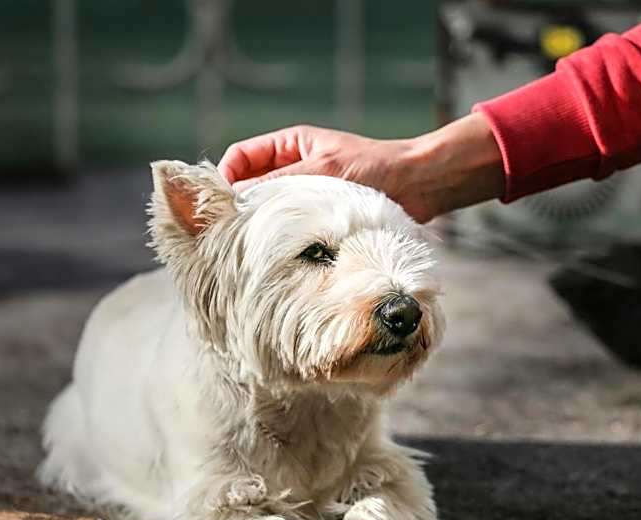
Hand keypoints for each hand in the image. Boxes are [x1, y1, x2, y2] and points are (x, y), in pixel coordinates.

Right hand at [217, 114, 504, 222]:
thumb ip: (279, 184)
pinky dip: (284, 238)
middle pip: (250, 188)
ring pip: (270, 210)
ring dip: (263, 226)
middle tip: (230, 234)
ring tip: (255, 246)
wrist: (419, 185)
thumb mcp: (322, 172)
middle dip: (240, 207)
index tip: (222, 205)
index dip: (226, 178)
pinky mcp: (321, 217)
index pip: (240, 158)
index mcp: (289, 145)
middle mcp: (294, 168)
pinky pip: (293, 226)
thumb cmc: (375, 168)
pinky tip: (282, 254)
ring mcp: (307, 194)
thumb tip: (237, 199)